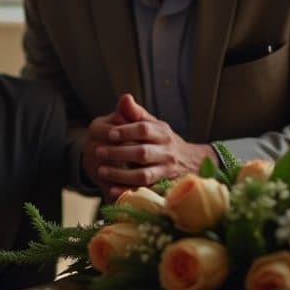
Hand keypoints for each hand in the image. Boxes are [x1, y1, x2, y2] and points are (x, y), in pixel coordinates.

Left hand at [88, 94, 215, 198]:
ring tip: (101, 171)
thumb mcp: (154, 124)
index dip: (126, 131)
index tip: (109, 133)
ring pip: (143, 174)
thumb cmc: (164, 141)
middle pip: (142, 153)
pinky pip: (143, 190)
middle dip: (118, 153)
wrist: (192, 162)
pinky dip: (127, 191)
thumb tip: (124, 98)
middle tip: (98, 152)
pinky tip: (112, 191)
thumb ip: (136, 113)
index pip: (145, 130)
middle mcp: (166, 152)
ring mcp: (165, 171)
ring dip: (120, 174)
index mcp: (162, 134)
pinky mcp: (162, 187)